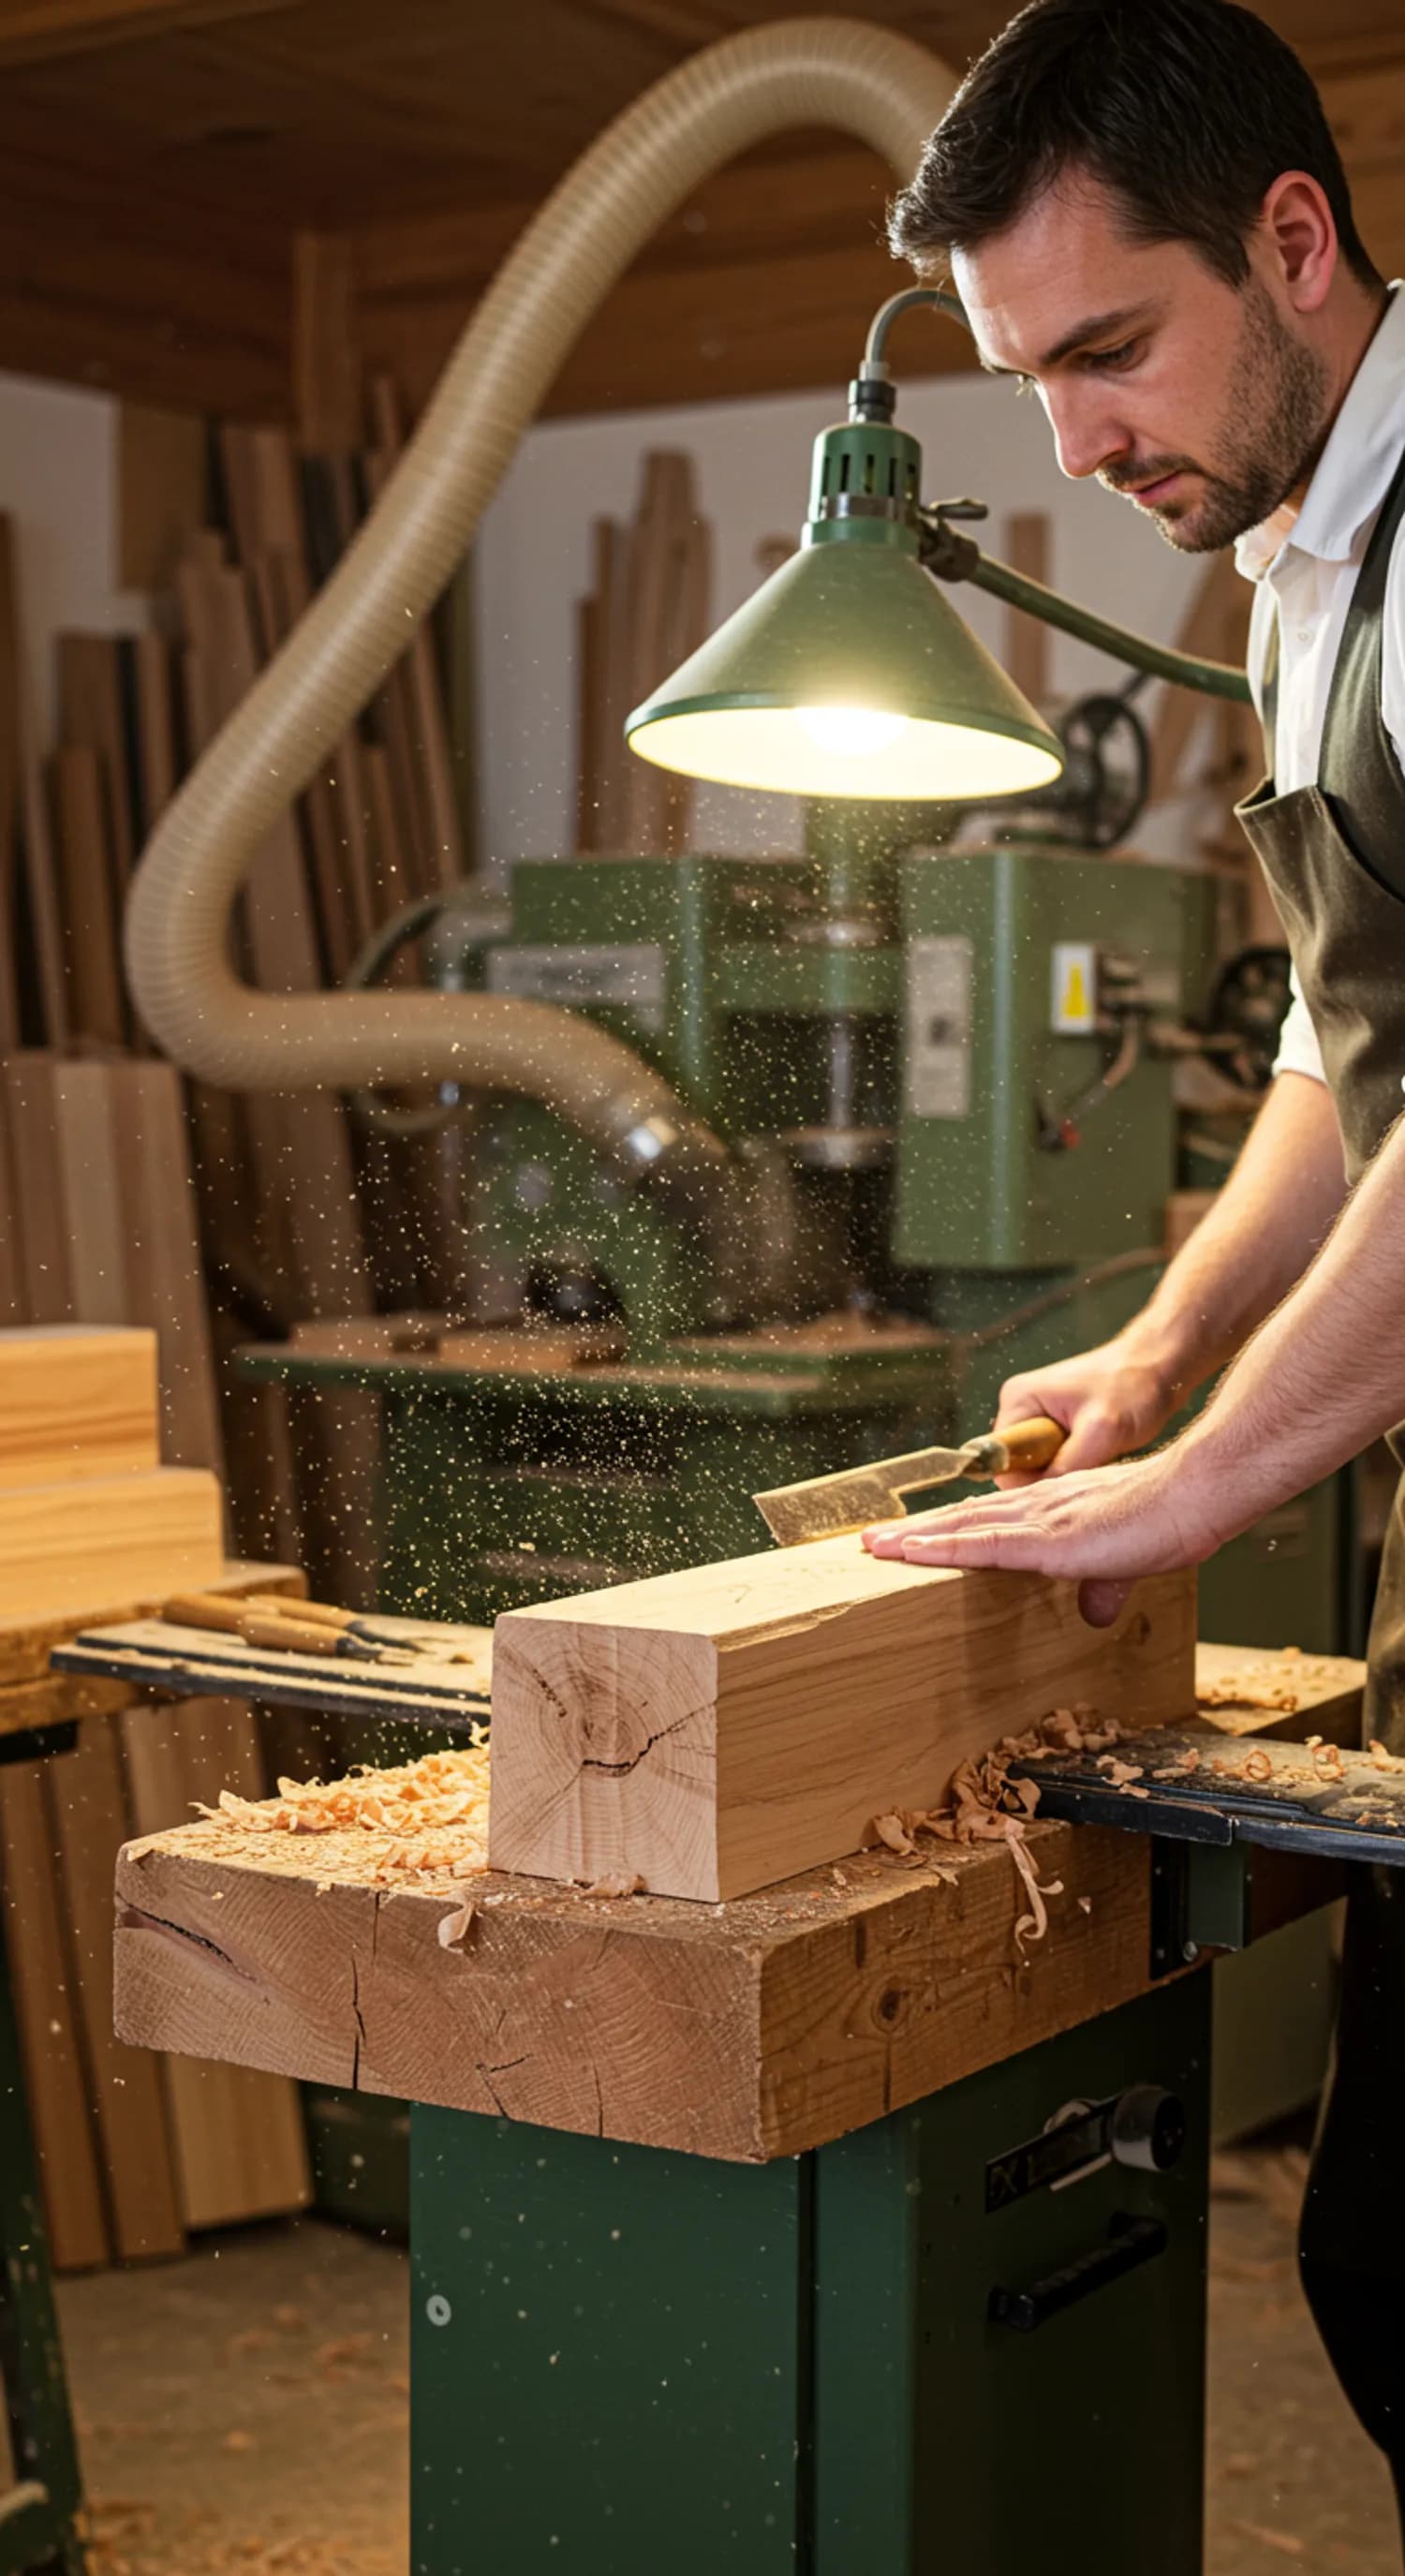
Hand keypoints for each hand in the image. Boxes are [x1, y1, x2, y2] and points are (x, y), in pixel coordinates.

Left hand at [863, 1444, 1226, 1627]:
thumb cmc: (1170, 1518)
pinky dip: (942, 1548)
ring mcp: (1039, 1521)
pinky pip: (982, 1545)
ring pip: (962, 1528)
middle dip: (917, 1531)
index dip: (950, 1526)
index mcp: (1054, 1510)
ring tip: (873, 1546)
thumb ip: (1105, 1584)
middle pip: (964, 1519)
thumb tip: (1095, 1613)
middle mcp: (1037, 1507)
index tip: (916, 1535)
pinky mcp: (1047, 1540)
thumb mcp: (1128, 1561)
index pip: (990, 1517)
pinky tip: (910, 1551)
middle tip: (873, 1540)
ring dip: (914, 1538)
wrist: (1193, 1496)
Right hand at [992, 1336, 1181, 1485]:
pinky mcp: (1058, 1426)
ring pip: (1040, 1467)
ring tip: (1100, 1457)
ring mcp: (1039, 1416)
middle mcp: (1021, 1408)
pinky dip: (1078, 1465)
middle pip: (1018, 1466)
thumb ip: (1065, 1465)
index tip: (1062, 1486)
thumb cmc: (1133, 1386)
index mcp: (1018, 1401)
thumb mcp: (1101, 1430)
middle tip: (1089, 1468)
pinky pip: (1056, 1460)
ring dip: (1067, 1471)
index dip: (1026, 1482)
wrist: (1161, 1364)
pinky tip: (1102, 1455)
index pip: (1000, 1461)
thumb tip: (1039, 1499)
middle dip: (1050, 1476)